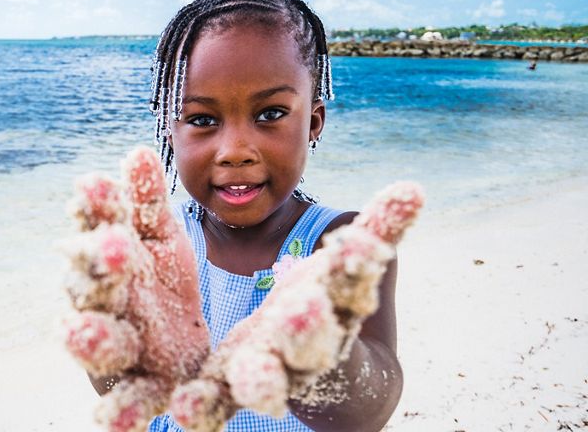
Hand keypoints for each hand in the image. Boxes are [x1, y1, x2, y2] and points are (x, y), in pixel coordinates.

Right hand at [62, 146, 209, 431]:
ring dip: (89, 339)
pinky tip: (112, 420)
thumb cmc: (160, 282)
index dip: (94, 212)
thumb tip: (136, 148)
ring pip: (99, 344)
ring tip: (79, 331)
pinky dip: (118, 414)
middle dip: (96, 267)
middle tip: (110, 246)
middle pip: (92, 285)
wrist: (179, 341)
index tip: (91, 185)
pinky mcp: (136, 390)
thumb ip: (147, 201)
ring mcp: (117, 350)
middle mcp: (102, 304)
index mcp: (109, 262)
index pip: (96, 232)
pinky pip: (124, 403)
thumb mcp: (161, 238)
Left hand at [168, 181, 423, 431]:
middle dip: (310, 327)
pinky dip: (204, 409)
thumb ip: (380, 230)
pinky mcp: (233, 384)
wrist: (337, 379)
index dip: (357, 267)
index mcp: (340, 309)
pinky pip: (219, 401)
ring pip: (266, 378)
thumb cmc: (338, 306)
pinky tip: (185, 410)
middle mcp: (310, 346)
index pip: (352, 288)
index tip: (359, 243)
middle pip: (313, 341)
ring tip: (255, 383)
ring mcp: (272, 370)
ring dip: (260, 380)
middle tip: (303, 308)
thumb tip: (413, 189)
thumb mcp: (355, 268)